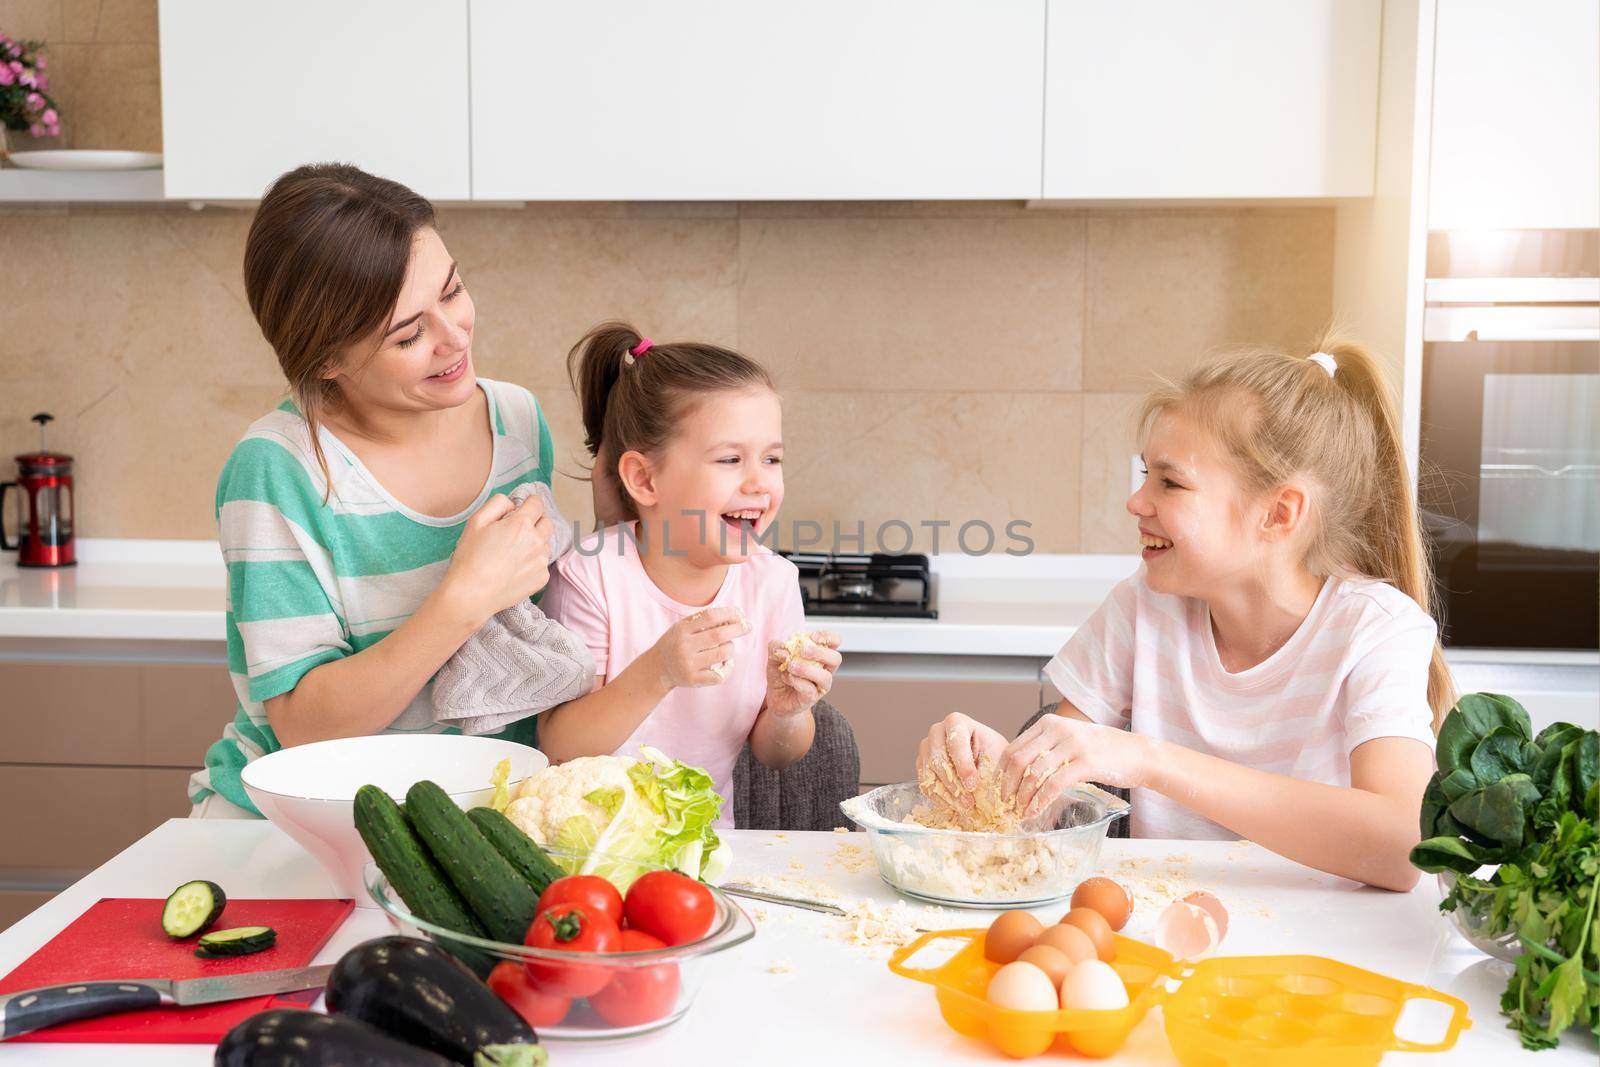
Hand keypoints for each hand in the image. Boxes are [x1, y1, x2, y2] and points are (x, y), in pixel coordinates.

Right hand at [441, 492, 552, 622]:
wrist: (471, 594)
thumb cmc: (470, 558)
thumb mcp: (476, 521)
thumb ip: (498, 504)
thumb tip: (513, 504)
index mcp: (521, 524)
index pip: (537, 504)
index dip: (530, 503)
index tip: (524, 507)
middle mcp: (536, 541)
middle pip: (547, 523)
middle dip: (535, 521)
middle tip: (518, 530)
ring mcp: (541, 561)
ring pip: (545, 544)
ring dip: (535, 543)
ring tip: (513, 553)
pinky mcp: (542, 579)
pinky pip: (542, 564)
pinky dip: (533, 562)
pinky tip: (515, 569)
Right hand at [650, 607, 749, 688]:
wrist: (658, 667)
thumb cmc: (677, 642)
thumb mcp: (683, 627)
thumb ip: (704, 620)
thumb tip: (736, 614)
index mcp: (682, 629)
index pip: (710, 616)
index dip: (728, 613)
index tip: (740, 613)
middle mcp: (684, 646)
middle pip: (718, 635)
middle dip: (738, 629)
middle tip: (748, 626)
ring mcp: (688, 664)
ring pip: (722, 654)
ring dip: (731, 648)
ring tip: (728, 646)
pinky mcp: (693, 680)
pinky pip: (720, 675)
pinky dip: (728, 668)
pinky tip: (727, 663)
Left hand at [763, 631, 840, 716]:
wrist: (777, 698)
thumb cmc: (782, 674)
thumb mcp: (775, 657)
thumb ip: (776, 648)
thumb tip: (782, 647)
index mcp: (820, 655)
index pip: (835, 642)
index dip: (828, 636)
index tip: (812, 637)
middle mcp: (825, 670)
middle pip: (836, 658)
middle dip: (819, 652)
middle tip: (802, 651)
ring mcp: (820, 686)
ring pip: (825, 677)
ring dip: (807, 669)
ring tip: (791, 666)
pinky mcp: (811, 698)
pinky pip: (809, 690)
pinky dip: (796, 681)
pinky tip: (786, 677)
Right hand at [915, 713, 1006, 810]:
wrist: (984, 757)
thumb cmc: (991, 754)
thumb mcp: (994, 757)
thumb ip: (986, 770)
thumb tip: (979, 792)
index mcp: (956, 722)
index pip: (955, 742)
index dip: (963, 765)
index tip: (973, 785)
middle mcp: (936, 731)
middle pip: (937, 758)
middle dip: (954, 784)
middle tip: (969, 803)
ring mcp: (926, 748)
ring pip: (929, 773)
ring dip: (947, 794)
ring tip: (964, 808)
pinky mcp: (921, 764)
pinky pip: (925, 783)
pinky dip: (939, 798)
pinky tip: (954, 806)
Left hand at [1000, 714, 1155, 817]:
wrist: (1139, 753)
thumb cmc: (1103, 750)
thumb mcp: (1071, 738)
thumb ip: (1047, 746)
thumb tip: (1018, 769)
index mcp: (1050, 723)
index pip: (1014, 747)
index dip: (1002, 771)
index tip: (999, 789)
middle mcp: (1058, 729)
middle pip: (1018, 760)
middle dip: (1007, 785)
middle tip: (1005, 804)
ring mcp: (1072, 745)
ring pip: (1033, 774)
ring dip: (1022, 797)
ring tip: (1020, 812)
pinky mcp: (1086, 762)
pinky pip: (1053, 784)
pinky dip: (1040, 801)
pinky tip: (1035, 812)